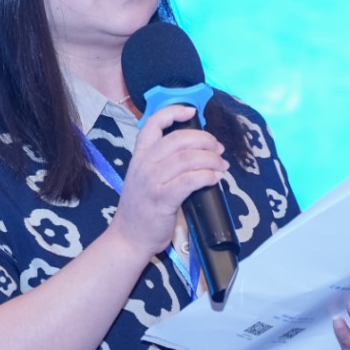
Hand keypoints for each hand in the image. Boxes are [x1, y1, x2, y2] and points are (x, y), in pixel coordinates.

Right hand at [111, 105, 228, 257]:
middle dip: (204, 140)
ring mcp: (152, 182)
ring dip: (210, 159)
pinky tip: (215, 179)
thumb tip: (196, 151)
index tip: (191, 111)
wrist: (128, 238)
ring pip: (187, 158)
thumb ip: (162, 162)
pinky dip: (207, 176)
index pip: (153, 124)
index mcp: (139, 156)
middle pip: (178, 139)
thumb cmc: (141, 208)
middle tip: (219, 148)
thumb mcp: (144, 177)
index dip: (173, 112)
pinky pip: (189, 181)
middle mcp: (144, 165)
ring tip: (221, 166)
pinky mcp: (162, 199)